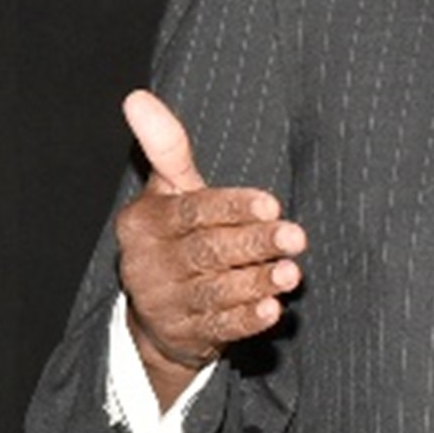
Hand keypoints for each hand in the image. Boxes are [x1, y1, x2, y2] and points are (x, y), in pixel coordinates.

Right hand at [114, 89, 305, 405]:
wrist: (158, 312)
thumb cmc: (176, 234)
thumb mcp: (170, 190)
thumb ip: (166, 147)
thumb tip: (137, 96)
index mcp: (144, 221)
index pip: (192, 211)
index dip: (232, 207)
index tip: (271, 203)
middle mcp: (146, 263)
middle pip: (206, 251)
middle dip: (254, 244)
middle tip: (296, 236)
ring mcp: (163, 303)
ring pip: (214, 291)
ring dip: (256, 283)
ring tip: (292, 273)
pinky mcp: (183, 336)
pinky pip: (218, 327)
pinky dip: (246, 320)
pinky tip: (273, 310)